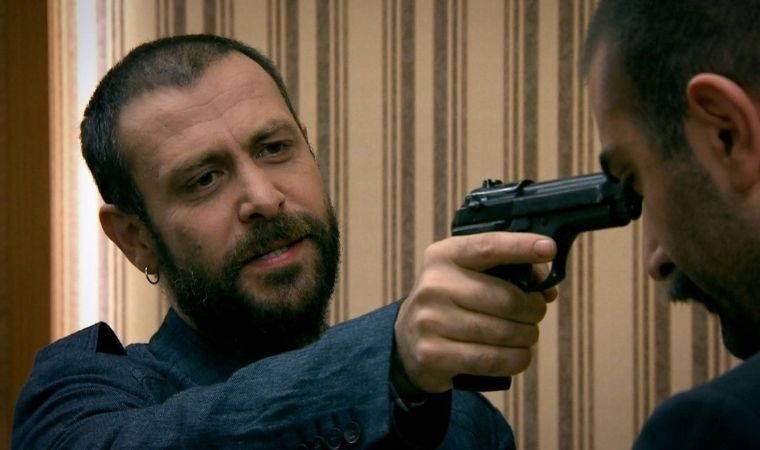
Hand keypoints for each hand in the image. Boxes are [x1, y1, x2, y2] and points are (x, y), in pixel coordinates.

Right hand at [393, 232, 557, 393]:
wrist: (407, 339)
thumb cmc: (453, 302)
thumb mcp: (469, 275)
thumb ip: (508, 271)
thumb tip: (547, 289)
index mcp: (444, 256)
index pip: (488, 247)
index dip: (520, 246)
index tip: (548, 248)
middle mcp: (434, 285)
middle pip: (506, 299)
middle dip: (534, 309)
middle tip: (536, 313)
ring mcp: (430, 321)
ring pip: (504, 333)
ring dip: (527, 337)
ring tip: (525, 336)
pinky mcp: (433, 354)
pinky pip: (491, 360)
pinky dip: (515, 360)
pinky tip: (517, 355)